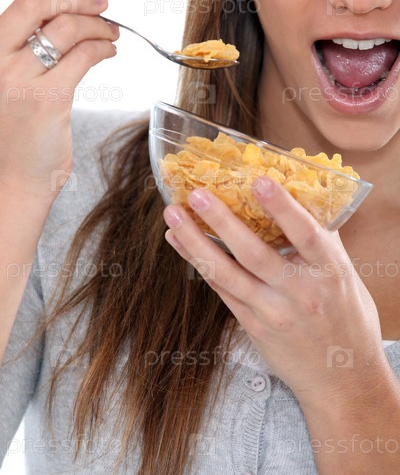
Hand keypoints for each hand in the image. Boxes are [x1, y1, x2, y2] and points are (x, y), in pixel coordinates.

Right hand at [0, 0, 118, 203]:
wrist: (13, 181)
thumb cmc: (16, 130)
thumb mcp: (16, 73)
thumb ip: (33, 26)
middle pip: (36, 4)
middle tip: (100, 1)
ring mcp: (17, 79)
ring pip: (66, 29)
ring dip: (97, 25)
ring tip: (111, 32)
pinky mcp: (47, 99)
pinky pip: (83, 57)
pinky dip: (103, 48)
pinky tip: (109, 51)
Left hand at [163, 176, 386, 406]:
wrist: (341, 380)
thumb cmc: (346, 319)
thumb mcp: (345, 275)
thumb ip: (322, 239)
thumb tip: (300, 196)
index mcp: (329, 272)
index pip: (305, 234)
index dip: (282, 206)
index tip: (258, 180)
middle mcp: (299, 293)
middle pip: (254, 253)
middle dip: (221, 220)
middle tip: (195, 193)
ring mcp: (272, 312)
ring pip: (227, 273)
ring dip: (196, 242)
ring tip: (173, 216)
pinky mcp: (252, 326)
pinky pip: (221, 290)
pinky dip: (199, 264)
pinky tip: (180, 243)